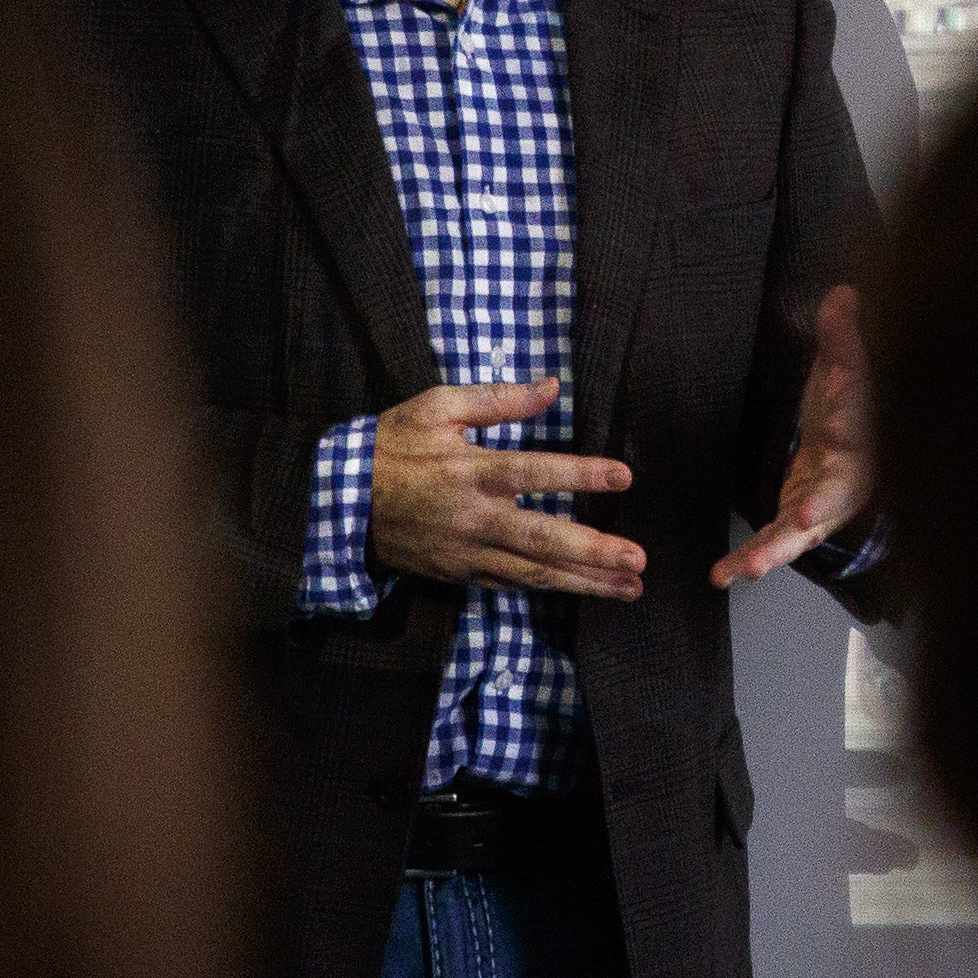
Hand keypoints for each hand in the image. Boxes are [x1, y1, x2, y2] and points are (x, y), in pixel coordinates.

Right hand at [369, 378, 644, 599]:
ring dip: (584, 582)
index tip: (625, 477)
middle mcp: (473, 518)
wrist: (338, 501)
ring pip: (533, 573)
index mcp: (470, 471)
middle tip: (639, 560)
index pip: (534, 472)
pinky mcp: (459, 573)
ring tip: (629, 588)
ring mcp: (466, 552)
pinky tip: (583, 591)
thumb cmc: (393, 445)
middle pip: (542, 539)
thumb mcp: (437, 406)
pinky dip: (548, 589)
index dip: (580, 475)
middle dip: (594, 553)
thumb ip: (497, 399)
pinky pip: (510, 585)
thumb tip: (552, 386)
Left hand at [715, 284, 873, 587]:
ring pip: (800, 534)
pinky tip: (719, 575)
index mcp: (859, 436)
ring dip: (774, 551)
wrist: (855, 445)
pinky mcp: (796, 523)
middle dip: (816, 511)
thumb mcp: (847, 366)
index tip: (822, 470)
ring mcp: (821, 508)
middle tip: (802, 518)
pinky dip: (747, 559)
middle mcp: (845, 480)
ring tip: (747, 568)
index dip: (842, 449)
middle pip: (833, 499)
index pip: (854, 435)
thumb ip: (843, 335)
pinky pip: (774, 543)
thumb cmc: (851, 404)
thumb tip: (844, 292)